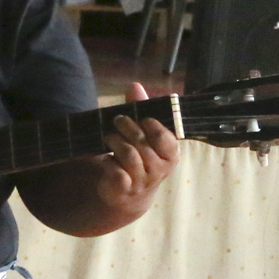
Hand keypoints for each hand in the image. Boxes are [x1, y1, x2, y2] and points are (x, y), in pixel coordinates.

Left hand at [93, 83, 180, 210]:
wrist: (128, 193)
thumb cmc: (140, 156)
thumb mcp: (144, 134)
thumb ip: (141, 110)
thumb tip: (135, 85)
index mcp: (171, 154)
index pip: (165, 137)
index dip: (151, 125)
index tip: (140, 118)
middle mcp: (160, 169)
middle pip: (143, 143)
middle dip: (128, 128)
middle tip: (117, 120)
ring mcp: (143, 181)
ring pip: (129, 155)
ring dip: (115, 142)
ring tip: (109, 137)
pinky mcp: (124, 189)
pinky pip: (116, 172)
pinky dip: (109, 163)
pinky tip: (107, 160)